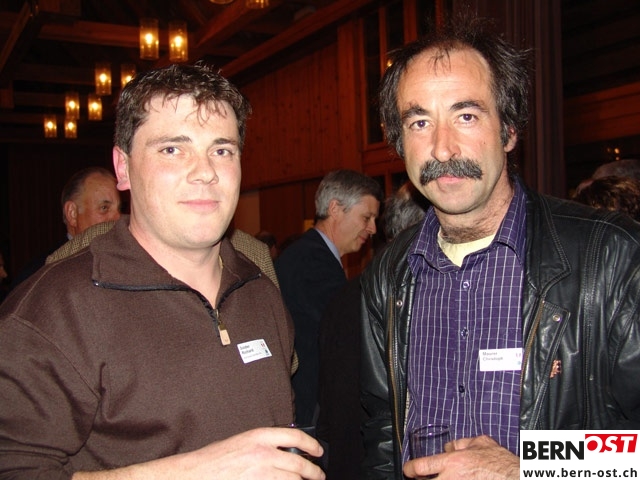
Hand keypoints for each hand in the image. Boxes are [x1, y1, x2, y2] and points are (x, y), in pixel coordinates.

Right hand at [73, 427, 325, 479]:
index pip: (295, 437)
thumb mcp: (240, 443)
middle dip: (313, 472)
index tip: (318, 452)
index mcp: (258, 437)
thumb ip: (262, 445)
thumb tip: (283, 453)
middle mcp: (262, 454)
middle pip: (299, 464)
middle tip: (319, 476)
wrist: (192, 474)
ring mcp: (260, 473)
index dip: (312, 445)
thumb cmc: (212, 461)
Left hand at [402, 435, 518, 479]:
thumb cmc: (502, 463)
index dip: (410, 469)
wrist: (517, 478)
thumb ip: (460, 443)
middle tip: (419, 479)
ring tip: (441, 478)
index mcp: (453, 462)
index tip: (408, 471)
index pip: (421, 467)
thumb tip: (448, 447)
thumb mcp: (481, 443)